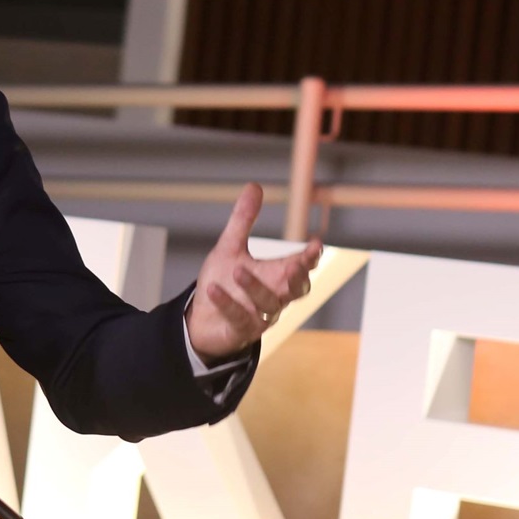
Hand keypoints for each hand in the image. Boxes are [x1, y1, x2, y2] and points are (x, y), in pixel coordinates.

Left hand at [186, 183, 322, 362]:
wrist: (201, 318)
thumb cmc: (223, 282)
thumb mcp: (230, 248)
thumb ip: (244, 221)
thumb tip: (255, 186)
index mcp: (277, 275)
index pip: (302, 266)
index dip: (311, 257)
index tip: (316, 244)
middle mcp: (274, 296)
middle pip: (298, 290)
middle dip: (299, 277)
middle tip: (296, 264)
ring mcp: (261, 317)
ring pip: (269, 304)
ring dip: (255, 287)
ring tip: (238, 269)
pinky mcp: (242, 332)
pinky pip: (239, 319)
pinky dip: (228, 304)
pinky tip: (213, 290)